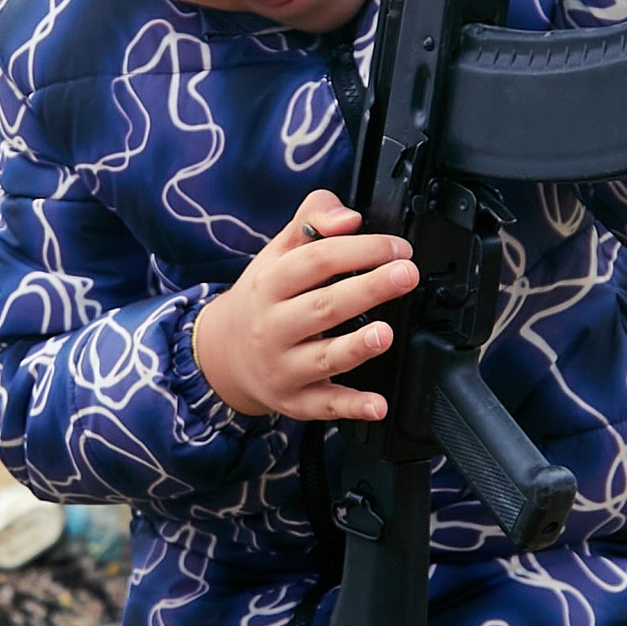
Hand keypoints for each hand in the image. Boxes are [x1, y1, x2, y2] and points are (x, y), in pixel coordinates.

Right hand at [192, 194, 420, 422]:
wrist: (221, 354)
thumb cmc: (262, 298)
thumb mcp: (277, 253)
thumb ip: (311, 222)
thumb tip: (348, 218)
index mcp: (270, 284)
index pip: (316, 260)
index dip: (359, 250)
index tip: (397, 248)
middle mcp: (273, 326)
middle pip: (323, 306)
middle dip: (367, 289)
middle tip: (405, 275)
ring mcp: (283, 366)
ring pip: (323, 357)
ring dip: (355, 347)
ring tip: (384, 334)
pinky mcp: (295, 400)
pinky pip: (325, 405)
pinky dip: (352, 407)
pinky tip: (377, 405)